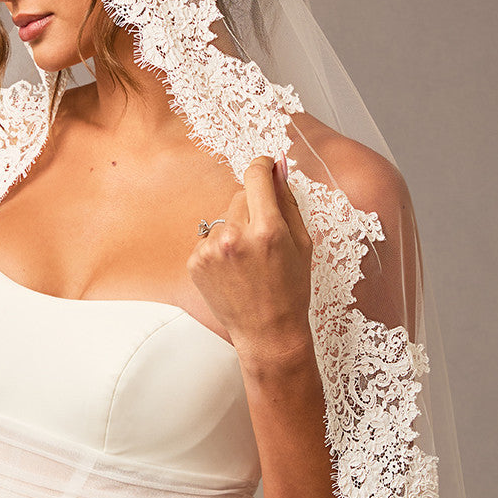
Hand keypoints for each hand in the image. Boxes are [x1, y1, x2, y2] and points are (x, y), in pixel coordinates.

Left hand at [186, 155, 312, 365]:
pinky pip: (208, 238)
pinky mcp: (195, 262)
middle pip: (240, 195)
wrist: (267, 331)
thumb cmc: (291, 289)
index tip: (265, 166)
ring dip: (234, 229)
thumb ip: (288, 201)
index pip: (256, 176)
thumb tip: (278, 166)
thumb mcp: (302, 243)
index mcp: (267, 230)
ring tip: (247, 260)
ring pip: (223, 217)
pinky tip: (233, 270)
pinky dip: (220, 248)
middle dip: (253, 207)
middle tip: (263, 237)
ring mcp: (211, 250)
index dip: (263, 166)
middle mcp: (235, 237)